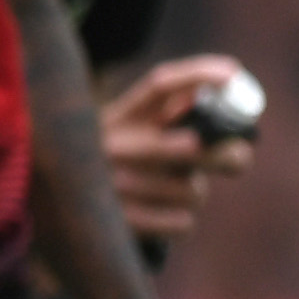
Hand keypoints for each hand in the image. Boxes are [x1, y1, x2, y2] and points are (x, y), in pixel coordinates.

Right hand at [97, 53, 262, 240]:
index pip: (161, 83)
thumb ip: (174, 125)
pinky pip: (182, 222)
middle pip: (193, 145)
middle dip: (227, 154)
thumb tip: (237, 142)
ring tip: (173, 194)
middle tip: (238, 159)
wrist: (60, 215)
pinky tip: (161, 218)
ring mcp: (114, 185)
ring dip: (195, 194)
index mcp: (119, 116)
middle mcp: (113, 144)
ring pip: (193, 191)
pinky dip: (181, 222)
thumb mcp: (132, 136)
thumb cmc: (119, 170)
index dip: (201, 74)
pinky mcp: (120, 224)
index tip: (234, 75)